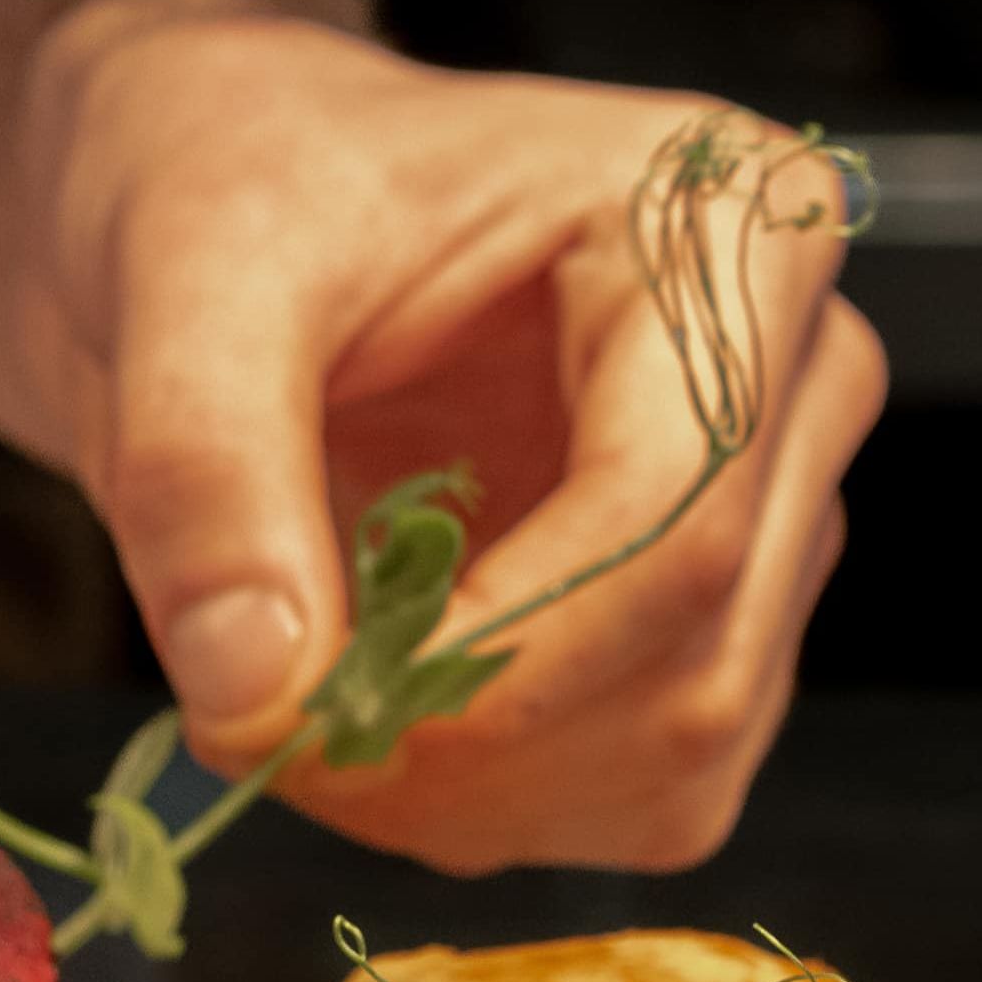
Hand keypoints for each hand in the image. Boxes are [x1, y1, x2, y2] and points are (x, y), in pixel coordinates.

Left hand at [30, 1, 882, 876]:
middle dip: (462, 746)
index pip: (676, 518)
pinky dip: (490, 808)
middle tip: (258, 719)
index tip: (308, 716)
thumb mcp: (187, 270)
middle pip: (694, 663)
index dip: (497, 663)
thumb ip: (204, 471)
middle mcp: (795, 375)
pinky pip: (645, 798)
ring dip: (467, 795)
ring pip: (679, 759)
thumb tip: (256, 691)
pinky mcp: (713, 628)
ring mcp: (770, 515)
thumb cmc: (243, 173)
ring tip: (294, 699)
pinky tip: (373, 718)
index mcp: (727, 228)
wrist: (228, 198)